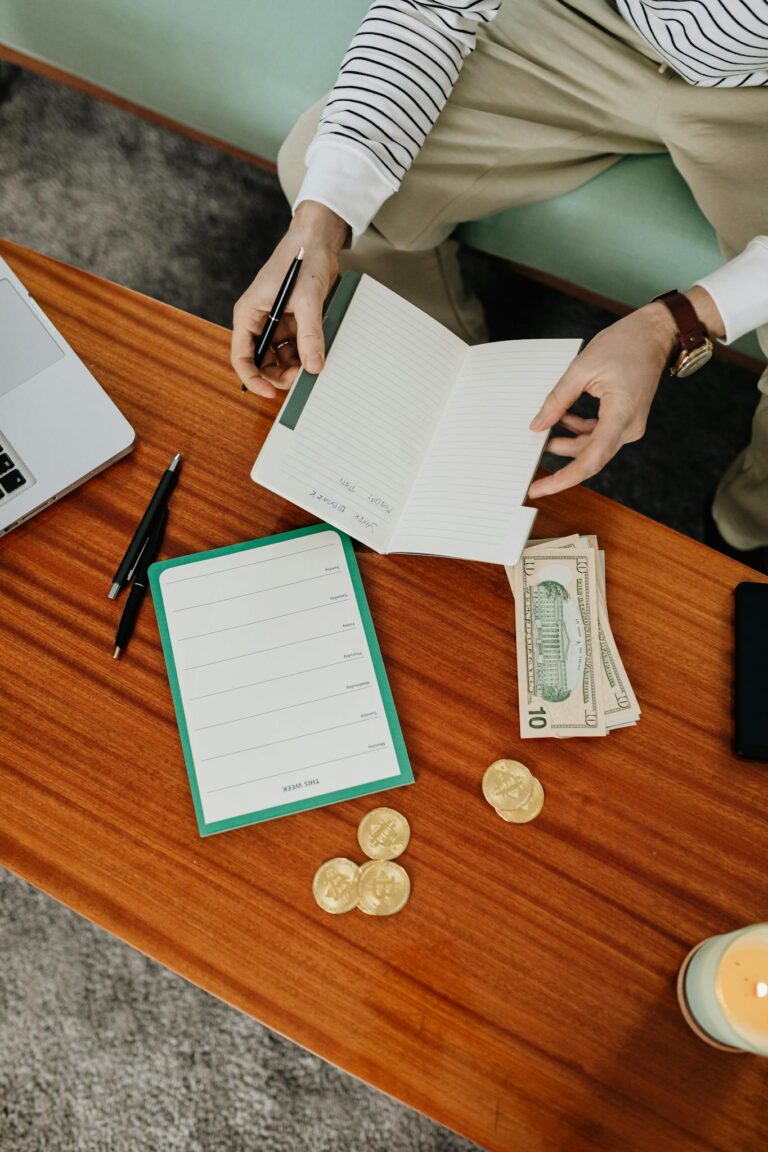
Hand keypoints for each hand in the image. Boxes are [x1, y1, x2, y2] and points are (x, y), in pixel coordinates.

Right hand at [231, 201, 349, 396]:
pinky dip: (305, 353)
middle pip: (261, 362)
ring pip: (279, 357)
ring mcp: (275, 322)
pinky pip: (295, 347)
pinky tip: (317, 350)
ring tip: (313, 362)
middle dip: (279, 373)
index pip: (241, 357)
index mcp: (248, 314)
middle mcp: (258, 321)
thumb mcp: (307, 300)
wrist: (317, 239)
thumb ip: (310, 335)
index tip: (271, 392)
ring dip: (294, 365)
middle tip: (302, 376)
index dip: (253, 379)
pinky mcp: (291, 321)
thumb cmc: (302, 260)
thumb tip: (314, 367)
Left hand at [526, 303, 678, 498]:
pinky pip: (598, 435)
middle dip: (560, 462)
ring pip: (591, 446)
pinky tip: (561, 419)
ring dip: (566, 441)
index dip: (565, 477)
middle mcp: (629, 427)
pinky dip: (578, 430)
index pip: (592, 457)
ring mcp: (629, 426)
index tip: (542, 488)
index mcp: (622, 414)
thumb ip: (557, 400)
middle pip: (590, 456)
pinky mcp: (625, 421)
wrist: (653, 335)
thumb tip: (537, 426)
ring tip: (542, 430)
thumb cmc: (624, 345)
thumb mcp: (581, 369)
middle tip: (531, 467)